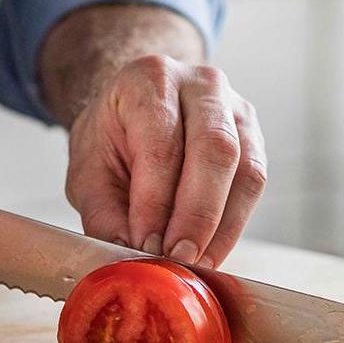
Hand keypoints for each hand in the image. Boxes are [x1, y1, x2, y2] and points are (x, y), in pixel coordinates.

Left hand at [65, 55, 266, 268]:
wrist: (131, 110)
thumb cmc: (110, 137)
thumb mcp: (88, 171)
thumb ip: (103, 212)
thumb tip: (130, 255)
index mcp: (149, 79)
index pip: (161, 145)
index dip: (155, 202)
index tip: (146, 245)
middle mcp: (200, 84)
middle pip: (215, 150)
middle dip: (197, 215)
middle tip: (178, 258)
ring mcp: (235, 107)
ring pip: (245, 169)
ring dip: (221, 226)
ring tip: (195, 262)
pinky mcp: (253, 136)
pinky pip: (255, 184)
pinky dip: (233, 224)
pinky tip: (211, 250)